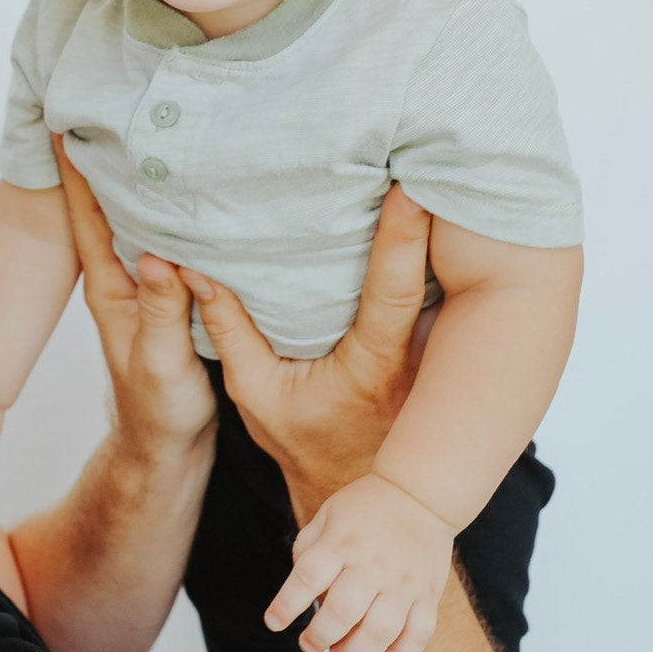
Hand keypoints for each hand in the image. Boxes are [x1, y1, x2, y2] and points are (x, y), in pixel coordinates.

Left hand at [52, 138, 216, 460]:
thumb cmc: (161, 408)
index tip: (59, 122)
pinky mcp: (173, 292)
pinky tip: (184, 185)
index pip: (87, 219)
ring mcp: (147, 283)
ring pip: (138, 219)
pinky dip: (170, 208)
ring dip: (135, 178)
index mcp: (112, 287)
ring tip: (138, 127)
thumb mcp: (162, 361)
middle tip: (97, 104)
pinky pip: (167, 238)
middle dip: (99, 158)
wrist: (172, 441)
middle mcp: (124, 276)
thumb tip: (159, 257)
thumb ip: (163, 312)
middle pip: (107, 207)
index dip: (73, 172)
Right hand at [179, 185, 435, 522]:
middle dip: (446, 220)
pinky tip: (457, 211)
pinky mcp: (447, 351)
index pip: (393, 296)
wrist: (361, 493)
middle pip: (442, 279)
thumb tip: (193, 271)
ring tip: (455, 168)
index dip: (402, 242)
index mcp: (371, 365)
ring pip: (459, 286)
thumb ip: (229, 331)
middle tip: (447, 157)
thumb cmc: (304, 441)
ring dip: (458, 234)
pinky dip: (455, 258)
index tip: (408, 191)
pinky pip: (457, 296)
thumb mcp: (255, 393)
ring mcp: (440, 355)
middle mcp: (417, 357)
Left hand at [267, 472, 454, 651]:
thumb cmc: (364, 508)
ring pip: (380, 632)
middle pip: (342, 613)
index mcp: (341, 542)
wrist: (421, 493)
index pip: (307, 578)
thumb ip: (307, 549)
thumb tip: (297, 593)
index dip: (285, 606)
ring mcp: (404, 581)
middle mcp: (372, 564)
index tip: (273, 623)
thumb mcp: (327, 515)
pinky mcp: (429, 593)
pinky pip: (419, 633)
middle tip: (308, 646)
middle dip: (319, 638)